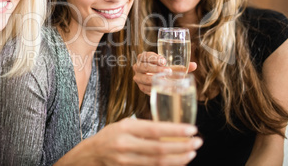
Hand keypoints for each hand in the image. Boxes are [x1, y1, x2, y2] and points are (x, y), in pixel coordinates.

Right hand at [56, 118, 201, 165]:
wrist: (90, 156)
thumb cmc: (110, 136)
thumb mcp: (125, 124)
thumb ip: (144, 127)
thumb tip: (171, 128)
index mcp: (125, 129)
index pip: (155, 130)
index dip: (175, 131)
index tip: (192, 129)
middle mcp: (126, 146)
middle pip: (159, 149)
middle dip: (182, 147)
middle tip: (197, 142)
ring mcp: (127, 161)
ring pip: (158, 163)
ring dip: (179, 158)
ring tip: (192, 152)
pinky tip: (179, 161)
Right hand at [133, 52, 196, 94]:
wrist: (155, 79)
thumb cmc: (163, 70)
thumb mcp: (170, 66)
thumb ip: (180, 66)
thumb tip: (194, 65)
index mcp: (143, 58)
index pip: (145, 56)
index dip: (153, 58)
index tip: (164, 60)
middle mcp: (138, 67)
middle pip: (144, 66)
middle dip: (155, 69)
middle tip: (168, 70)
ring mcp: (138, 77)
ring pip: (143, 78)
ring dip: (154, 78)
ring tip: (165, 79)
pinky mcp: (141, 87)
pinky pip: (145, 88)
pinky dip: (153, 87)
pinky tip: (161, 87)